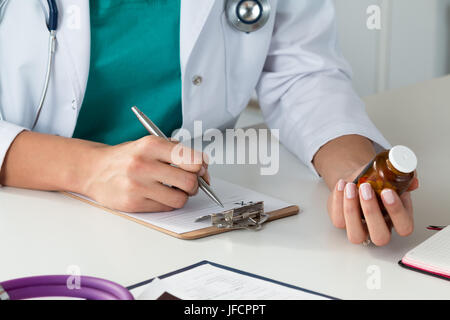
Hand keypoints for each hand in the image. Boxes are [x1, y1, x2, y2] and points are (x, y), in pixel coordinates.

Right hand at [82, 135, 209, 212]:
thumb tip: (203, 167)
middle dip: (195, 184)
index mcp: (151, 145)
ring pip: (180, 199)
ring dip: (182, 196)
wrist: (94, 170)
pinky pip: (166, 208)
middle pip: (189, 181)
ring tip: (174, 190)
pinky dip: (168, 203)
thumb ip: (176, 152)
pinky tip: (159, 195)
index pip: (192, 159)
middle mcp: (144, 164)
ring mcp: (138, 185)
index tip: (201, 169)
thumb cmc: (126, 157)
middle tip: (190, 183)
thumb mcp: (148, 144)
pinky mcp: (134, 203)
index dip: (202, 167)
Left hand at [327, 164, 418, 245]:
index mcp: (398, 219)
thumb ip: (403, 179)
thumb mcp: (393, 178)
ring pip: (356, 235)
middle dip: (372, 212)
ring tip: (350, 186)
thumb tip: (412, 180)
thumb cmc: (377, 182)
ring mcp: (360, 228)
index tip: (387, 191)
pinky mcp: (342, 223)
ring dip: (351, 210)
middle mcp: (380, 228)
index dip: (397, 212)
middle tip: (366, 188)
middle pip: (380, 236)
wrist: (357, 180)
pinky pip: (339, 221)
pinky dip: (338, 201)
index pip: (404, 227)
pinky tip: (342, 184)